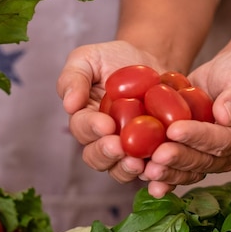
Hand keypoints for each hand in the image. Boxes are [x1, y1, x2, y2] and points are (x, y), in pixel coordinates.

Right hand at [56, 40, 168, 183]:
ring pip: (120, 170)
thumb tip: (69, 104)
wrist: (151, 64)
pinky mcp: (151, 154)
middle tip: (120, 147)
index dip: (91, 129)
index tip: (105, 124)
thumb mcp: (88, 58)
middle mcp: (102, 141)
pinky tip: (161, 166)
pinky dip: (154, 173)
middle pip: (97, 158)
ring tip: (139, 162)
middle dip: (107, 155)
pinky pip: (151, 170)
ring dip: (127, 169)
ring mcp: (127, 152)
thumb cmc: (114, 59)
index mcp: (84, 119)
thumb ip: (73, 77)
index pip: (82, 129)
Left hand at [142, 48, 230, 196]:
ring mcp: (208, 156)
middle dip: (178, 158)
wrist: (230, 70)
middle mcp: (228, 153)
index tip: (175, 129)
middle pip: (203, 161)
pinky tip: (144, 178)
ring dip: (167, 172)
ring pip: (187, 170)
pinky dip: (161, 176)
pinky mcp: (189, 152)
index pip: (222, 141)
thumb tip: (224, 114)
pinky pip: (176, 167)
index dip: (198, 137)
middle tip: (156, 155)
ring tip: (146, 169)